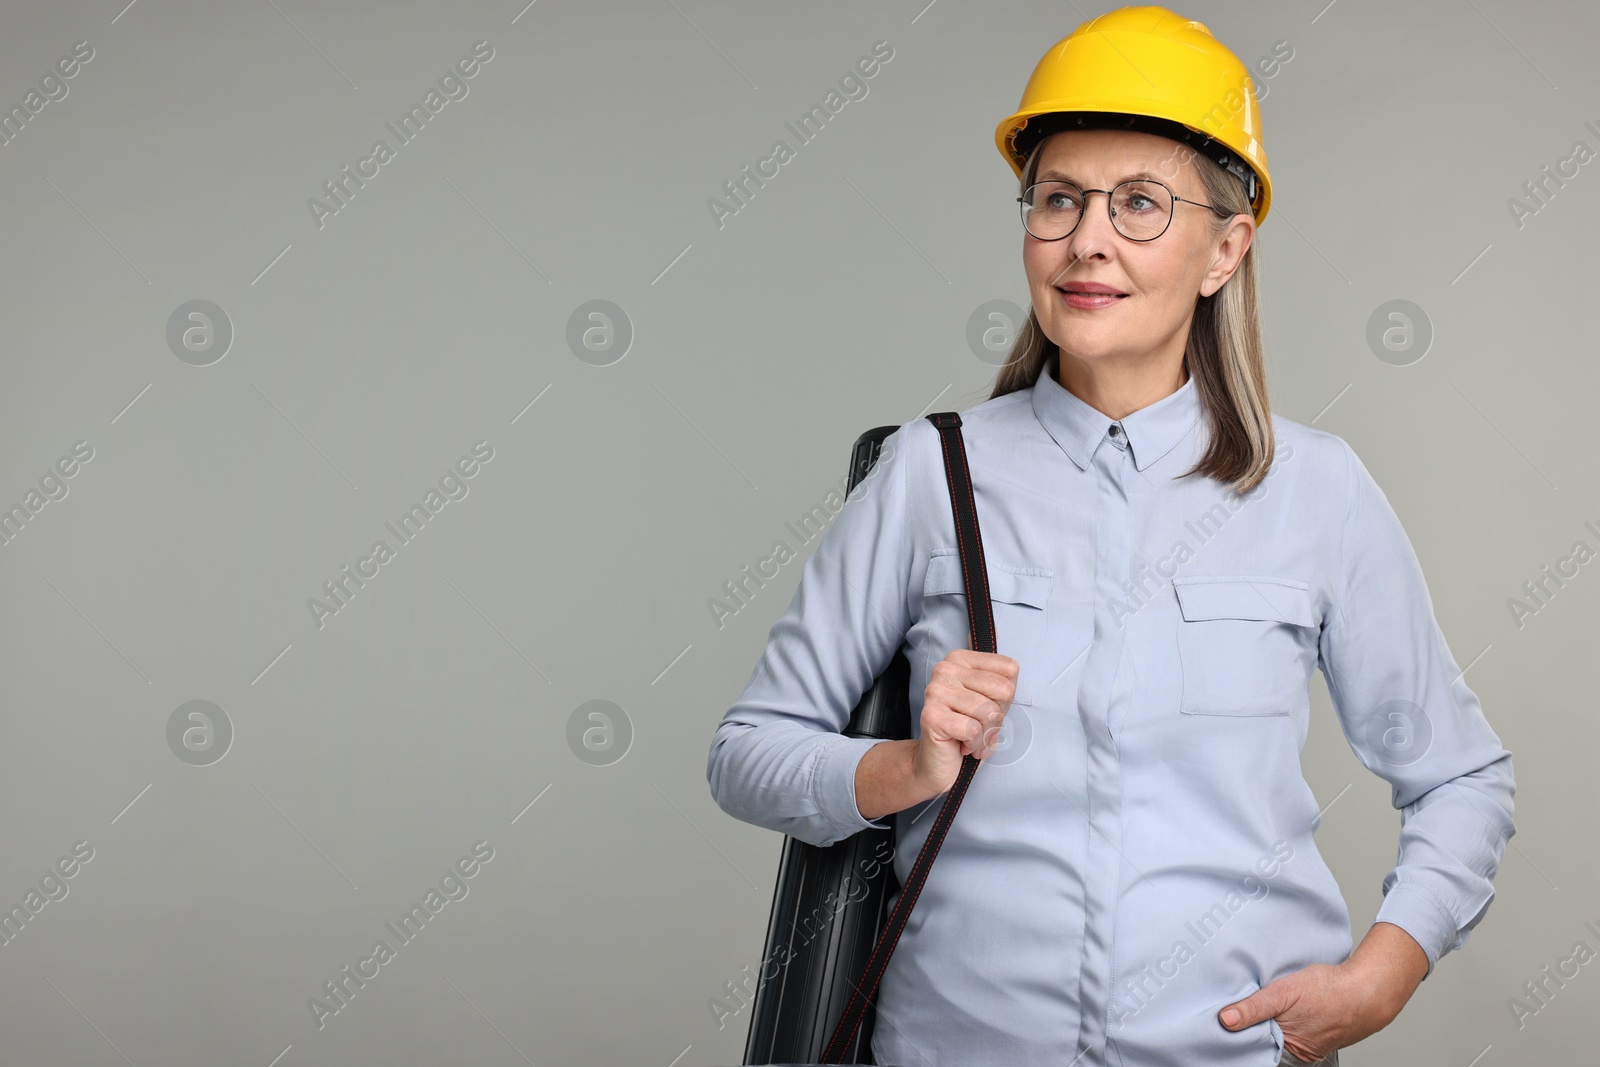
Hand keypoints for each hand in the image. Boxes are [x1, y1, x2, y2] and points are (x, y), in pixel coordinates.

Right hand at [911, 648, 1019, 793]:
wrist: (936, 762)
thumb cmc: (967, 732)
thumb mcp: (992, 703)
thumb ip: (1002, 688)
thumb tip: (1008, 689)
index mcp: (960, 659)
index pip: (1009, 669)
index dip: (1006, 698)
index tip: (988, 709)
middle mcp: (945, 669)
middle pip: (1003, 689)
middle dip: (998, 717)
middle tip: (980, 727)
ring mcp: (935, 691)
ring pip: (989, 711)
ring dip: (985, 733)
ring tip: (971, 737)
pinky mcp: (932, 715)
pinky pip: (973, 729)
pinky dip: (974, 743)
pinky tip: (962, 744)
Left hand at [1217, 923, 1429, 1061]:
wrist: (1368, 991)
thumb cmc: (1330, 991)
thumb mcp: (1284, 993)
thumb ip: (1254, 1007)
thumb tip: (1225, 1020)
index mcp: (1288, 1048)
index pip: (1253, 1048)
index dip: (1238, 1035)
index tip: (1224, 1023)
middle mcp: (1297, 1053)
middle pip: (1264, 1045)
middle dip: (1251, 1030)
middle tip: (1238, 1012)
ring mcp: (1308, 1047)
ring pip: (1277, 1038)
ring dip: (1267, 1025)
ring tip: (1263, 1008)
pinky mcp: (1315, 1038)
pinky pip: (1291, 1034)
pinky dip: (1282, 1023)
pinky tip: (1282, 1011)